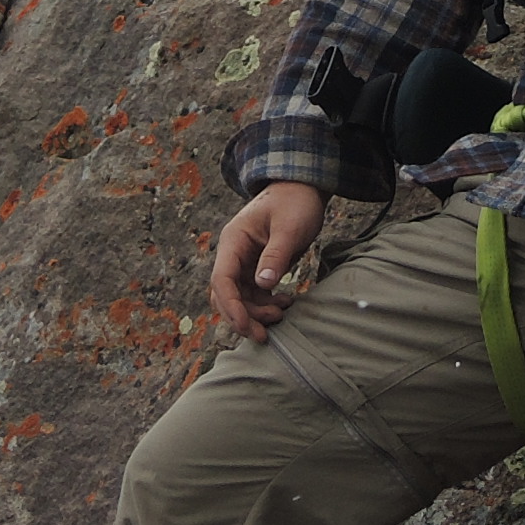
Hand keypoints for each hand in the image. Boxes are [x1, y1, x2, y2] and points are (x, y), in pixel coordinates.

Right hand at [210, 183, 329, 337]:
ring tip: (281, 314)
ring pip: (240, 298)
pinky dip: (266, 304)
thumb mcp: (289, 228)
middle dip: (242, 317)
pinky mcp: (257, 268)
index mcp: (233, 241)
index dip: (231, 306)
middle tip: (265, 336)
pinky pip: (254, 294)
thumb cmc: (295, 202)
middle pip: (226, 295)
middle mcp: (234, 254)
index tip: (246, 325)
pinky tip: (284, 304)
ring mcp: (244, 262)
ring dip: (256, 313)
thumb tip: (263, 285)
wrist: (303, 188)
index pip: (221, 280)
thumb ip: (276, 254)